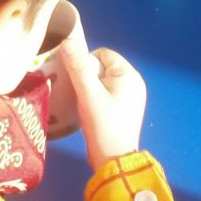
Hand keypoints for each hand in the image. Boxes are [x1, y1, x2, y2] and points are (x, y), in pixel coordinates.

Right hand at [62, 38, 145, 170]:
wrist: (113, 160)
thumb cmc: (103, 124)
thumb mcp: (88, 93)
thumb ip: (78, 66)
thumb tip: (67, 40)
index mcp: (129, 74)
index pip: (102, 54)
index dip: (86, 63)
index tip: (77, 81)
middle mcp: (134, 82)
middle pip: (102, 67)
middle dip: (87, 76)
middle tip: (78, 93)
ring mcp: (131, 97)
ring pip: (103, 81)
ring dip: (89, 88)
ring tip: (83, 103)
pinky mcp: (125, 109)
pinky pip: (106, 94)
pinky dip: (95, 98)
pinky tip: (89, 111)